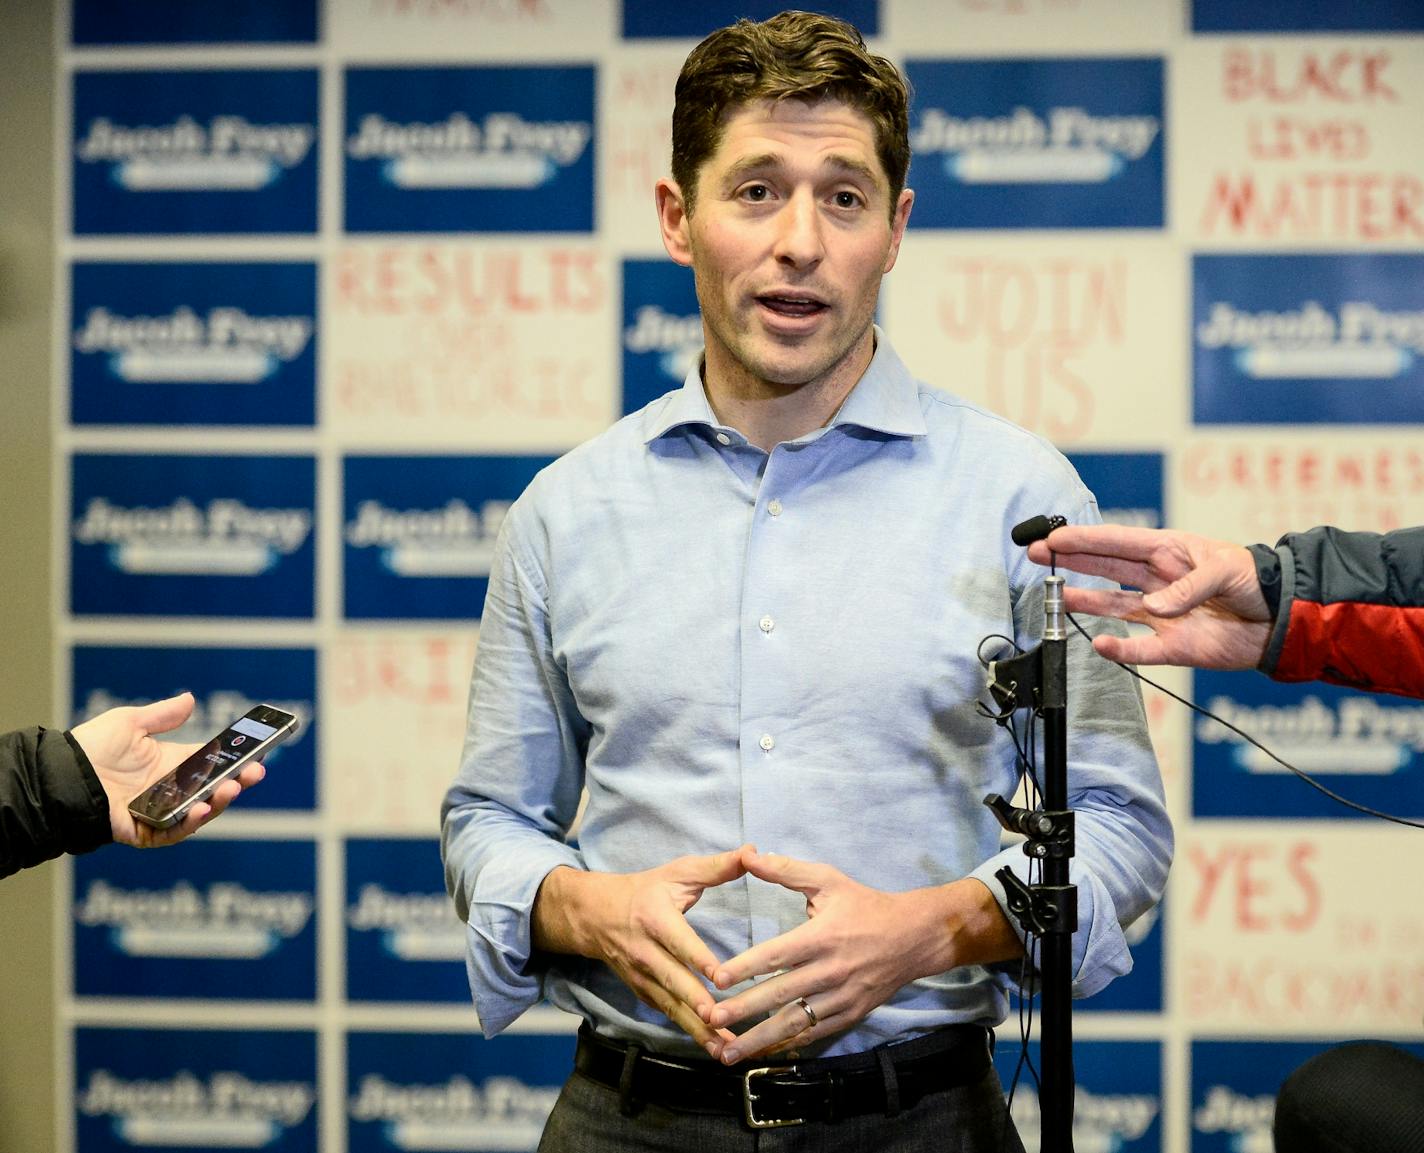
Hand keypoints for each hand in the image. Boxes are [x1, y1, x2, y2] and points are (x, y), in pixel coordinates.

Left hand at [70, 693, 265, 848]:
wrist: (62, 774)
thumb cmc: (91, 747)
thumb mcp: (130, 723)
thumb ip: (163, 716)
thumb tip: (190, 699)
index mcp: (172, 763)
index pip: (213, 763)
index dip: (235, 759)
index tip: (257, 752)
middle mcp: (171, 789)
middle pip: (214, 788)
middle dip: (238, 781)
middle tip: (255, 772)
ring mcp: (160, 811)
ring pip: (200, 811)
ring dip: (220, 801)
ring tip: (232, 788)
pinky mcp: (146, 831)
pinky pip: (174, 831)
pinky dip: (191, 821)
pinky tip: (202, 807)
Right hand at [532, 847, 751, 1054]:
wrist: (594, 915)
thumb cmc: (645, 891)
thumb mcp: (677, 872)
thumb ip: (717, 867)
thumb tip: (754, 851)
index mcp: (656, 919)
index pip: (679, 941)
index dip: (698, 959)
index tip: (720, 976)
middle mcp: (646, 952)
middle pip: (674, 982)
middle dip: (697, 1004)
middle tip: (722, 1021)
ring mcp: (642, 977)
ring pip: (672, 1007)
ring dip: (698, 1030)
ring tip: (726, 1049)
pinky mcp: (643, 993)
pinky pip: (669, 1016)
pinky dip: (691, 1034)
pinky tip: (715, 1048)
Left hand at [705, 852, 1019, 1064]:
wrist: (915, 936)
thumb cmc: (865, 905)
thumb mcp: (828, 880)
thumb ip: (785, 870)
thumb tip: (747, 856)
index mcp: (822, 936)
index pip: (777, 954)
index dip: (745, 967)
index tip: (716, 980)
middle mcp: (831, 970)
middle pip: (781, 994)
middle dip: (744, 1010)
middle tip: (710, 1020)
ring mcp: (842, 996)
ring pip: (796, 1022)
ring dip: (760, 1038)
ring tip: (728, 1052)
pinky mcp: (851, 1014)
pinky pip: (815, 1033)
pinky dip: (789, 1044)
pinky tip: (764, 1053)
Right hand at [1027, 524, 1271, 669]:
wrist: (1283, 621)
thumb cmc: (1257, 582)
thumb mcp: (1226, 570)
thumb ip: (1189, 587)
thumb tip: (1154, 607)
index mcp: (1168, 552)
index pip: (1117, 542)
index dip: (1082, 539)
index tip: (1052, 538)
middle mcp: (1158, 581)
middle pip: (1104, 569)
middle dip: (1071, 561)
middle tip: (1037, 555)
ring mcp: (1162, 614)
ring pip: (1112, 606)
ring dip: (1084, 600)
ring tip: (1057, 597)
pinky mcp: (1172, 645)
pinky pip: (1139, 648)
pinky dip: (1119, 649)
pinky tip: (1098, 645)